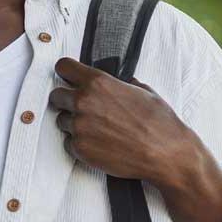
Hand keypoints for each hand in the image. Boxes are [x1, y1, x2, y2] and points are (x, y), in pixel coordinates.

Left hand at [48, 58, 199, 186]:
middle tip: (82, 108)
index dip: (66, 73)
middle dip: (66, 101)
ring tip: (98, 129)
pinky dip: (80, 143)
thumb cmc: (159, 123)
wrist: (166, 154)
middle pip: (56, 96)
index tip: (68, 78)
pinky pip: (69, 142)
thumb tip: (119, 82)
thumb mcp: (143, 91)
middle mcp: (83, 102)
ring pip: (62, 120)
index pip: (63, 67)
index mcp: (98, 83)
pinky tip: (99, 144)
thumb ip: (121, 84)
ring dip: (74, 123)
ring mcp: (79, 126)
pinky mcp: (79, 148)